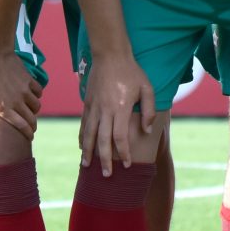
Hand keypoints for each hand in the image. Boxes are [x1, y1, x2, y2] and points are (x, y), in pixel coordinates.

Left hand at [0, 42, 42, 137]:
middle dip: (32, 126)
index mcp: (2, 108)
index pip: (21, 126)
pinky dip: (36, 95)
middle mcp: (16, 102)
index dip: (27, 134)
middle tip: (31, 128)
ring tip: (30, 110)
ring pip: (36, 106)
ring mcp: (24, 91)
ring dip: (33, 110)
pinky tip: (31, 94)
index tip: (28, 138)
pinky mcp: (29, 80)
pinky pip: (38, 92)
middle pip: (31, 119)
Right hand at [82, 52, 156, 173]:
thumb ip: (148, 110)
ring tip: (87, 166)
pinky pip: (83, 124)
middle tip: (107, 175)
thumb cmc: (132, 72)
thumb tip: (147, 130)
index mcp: (120, 108)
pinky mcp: (87, 103)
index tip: (128, 164)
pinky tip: (81, 147)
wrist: (110, 55)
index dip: (124, 153)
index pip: (120, 137)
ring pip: (88, 134)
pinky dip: (82, 137)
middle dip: (105, 160)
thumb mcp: (147, 88)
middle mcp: (105, 110)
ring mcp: (94, 107)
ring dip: (87, 152)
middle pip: (102, 140)